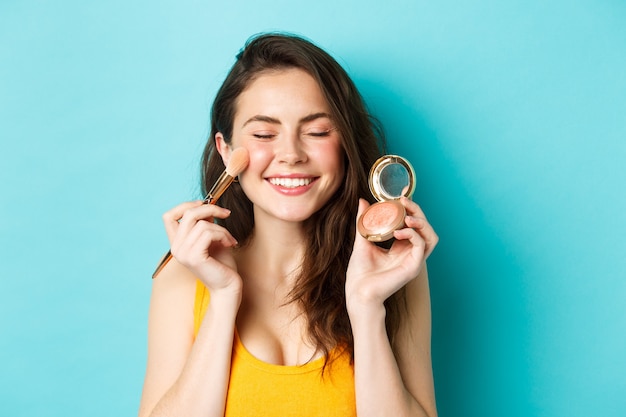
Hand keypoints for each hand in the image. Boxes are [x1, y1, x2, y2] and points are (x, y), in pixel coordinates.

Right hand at [162, 201, 240, 292]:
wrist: (228, 286)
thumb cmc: (222, 264)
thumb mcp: (212, 237)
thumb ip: (205, 223)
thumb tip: (206, 206)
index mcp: (177, 243)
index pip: (169, 216)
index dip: (186, 205)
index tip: (205, 204)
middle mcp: (176, 248)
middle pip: (187, 214)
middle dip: (209, 208)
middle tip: (226, 213)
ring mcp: (183, 253)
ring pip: (202, 224)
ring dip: (221, 228)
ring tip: (229, 239)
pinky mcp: (193, 257)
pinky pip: (208, 233)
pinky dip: (223, 235)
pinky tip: (230, 243)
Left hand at [345, 197, 437, 311]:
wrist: (357, 291)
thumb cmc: (359, 272)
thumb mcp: (362, 240)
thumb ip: (364, 221)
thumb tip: (363, 201)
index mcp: (400, 248)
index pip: (414, 225)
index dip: (411, 210)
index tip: (401, 197)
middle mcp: (410, 254)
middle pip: (425, 228)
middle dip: (418, 212)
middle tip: (404, 202)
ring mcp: (414, 261)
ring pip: (431, 237)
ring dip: (422, 223)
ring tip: (407, 217)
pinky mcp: (413, 267)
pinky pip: (422, 246)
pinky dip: (413, 235)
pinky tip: (399, 231)